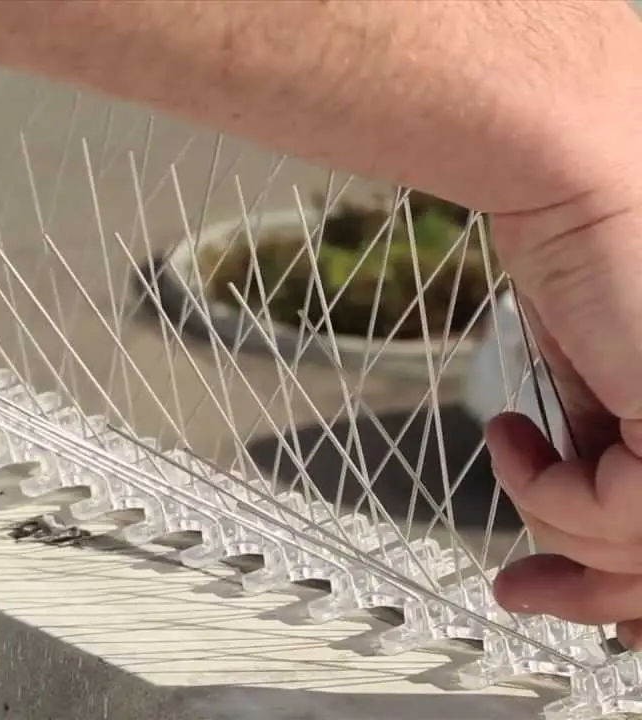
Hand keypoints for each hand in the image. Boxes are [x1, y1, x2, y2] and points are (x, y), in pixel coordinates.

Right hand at [487, 173, 641, 647]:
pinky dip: (544, 489)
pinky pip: (618, 513)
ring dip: (555, 518)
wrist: (578, 162)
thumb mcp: (614, 364)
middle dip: (600, 589)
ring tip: (513, 453)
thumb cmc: (594, 234)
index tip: (604, 604)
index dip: (641, 574)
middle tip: (529, 591)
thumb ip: (618, 437)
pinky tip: (510, 434)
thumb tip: (591, 496)